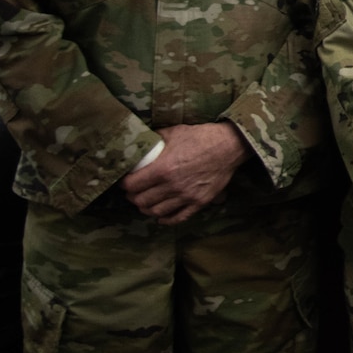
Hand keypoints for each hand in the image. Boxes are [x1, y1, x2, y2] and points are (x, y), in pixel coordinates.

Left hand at [120, 123, 249, 224]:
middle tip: (133, 192)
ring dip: (146, 209)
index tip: (125, 181)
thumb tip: (142, 142)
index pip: (131, 185)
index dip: (124, 184)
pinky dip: (166, 219)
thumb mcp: (174, 132)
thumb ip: (155, 139)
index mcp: (162, 169)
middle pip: (141, 201)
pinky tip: (160, 217)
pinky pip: (178, 218)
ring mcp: (186, 196)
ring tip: (145, 203)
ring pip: (156, 211)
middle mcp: (172, 186)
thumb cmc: (201, 137)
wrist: (229, 146)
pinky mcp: (199, 202)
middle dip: (133, 197)